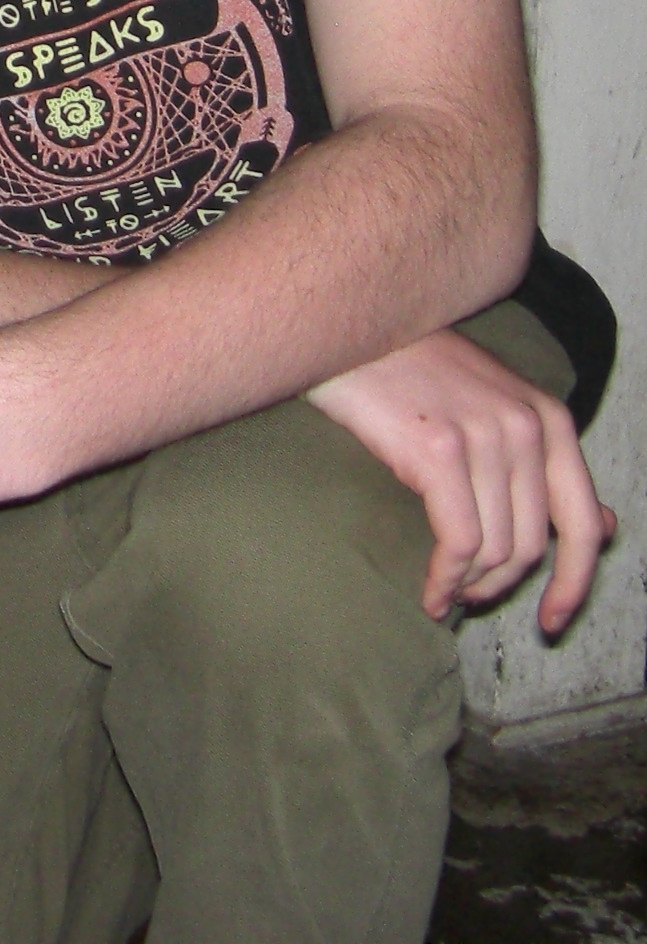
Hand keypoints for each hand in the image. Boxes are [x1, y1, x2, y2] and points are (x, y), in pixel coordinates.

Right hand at [307, 330, 614, 631]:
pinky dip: (446, 579)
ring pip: (496, 550)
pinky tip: (430, 592)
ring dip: (470, 587)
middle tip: (468, 600)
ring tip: (444, 595)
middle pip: (532, 545)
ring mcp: (486, 437)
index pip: (583, 523)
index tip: (551, 621)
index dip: (574, 583)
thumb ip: (545, 464)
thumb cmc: (408, 370)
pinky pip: (459, 542)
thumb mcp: (492, 407)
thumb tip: (605, 527)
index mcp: (549, 418)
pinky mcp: (440, 451)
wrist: (345, 329)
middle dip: (502, 587)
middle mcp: (527, 427)